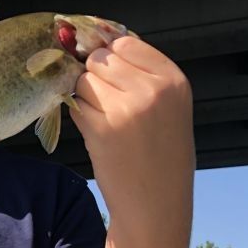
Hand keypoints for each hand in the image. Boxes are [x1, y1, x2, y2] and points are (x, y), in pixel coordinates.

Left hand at [70, 35, 193, 243]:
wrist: (156, 204)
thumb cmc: (160, 155)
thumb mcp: (168, 107)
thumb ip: (141, 76)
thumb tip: (97, 45)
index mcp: (173, 80)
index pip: (125, 42)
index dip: (110, 57)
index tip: (109, 75)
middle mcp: (152, 90)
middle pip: (100, 59)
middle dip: (94, 78)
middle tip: (106, 104)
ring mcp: (125, 108)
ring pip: (83, 81)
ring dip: (85, 98)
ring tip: (105, 121)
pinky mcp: (100, 128)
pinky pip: (75, 106)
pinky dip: (79, 118)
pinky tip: (98, 135)